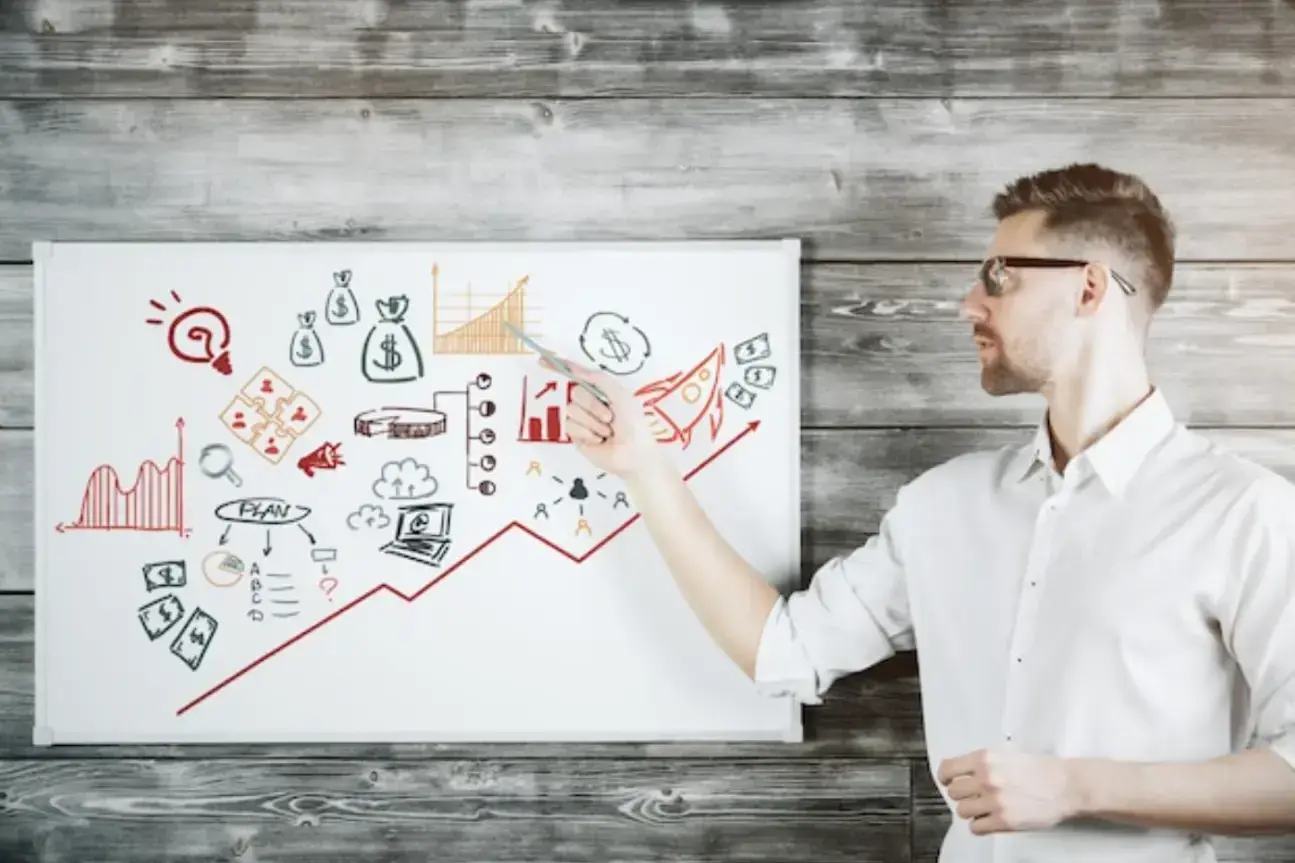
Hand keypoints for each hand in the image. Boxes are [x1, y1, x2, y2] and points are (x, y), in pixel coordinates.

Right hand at [545, 357, 663, 478]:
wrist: (633, 451)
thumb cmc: (633, 422)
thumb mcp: (620, 393)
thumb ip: (598, 378)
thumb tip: (574, 367)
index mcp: (600, 391)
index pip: (576, 375)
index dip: (559, 367)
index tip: (541, 360)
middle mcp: (589, 404)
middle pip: (575, 393)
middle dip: (592, 405)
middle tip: (609, 417)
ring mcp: (581, 420)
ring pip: (571, 410)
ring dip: (592, 421)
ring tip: (607, 432)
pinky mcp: (576, 436)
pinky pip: (570, 425)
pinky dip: (587, 432)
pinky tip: (599, 441)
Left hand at [937, 747, 1082, 834]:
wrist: (1066, 785)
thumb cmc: (1042, 769)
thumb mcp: (1007, 754)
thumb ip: (984, 762)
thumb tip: (963, 770)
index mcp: (985, 759)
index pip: (948, 769)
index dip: (946, 778)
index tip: (947, 782)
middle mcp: (986, 779)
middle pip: (954, 792)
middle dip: (962, 795)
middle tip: (972, 796)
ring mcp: (994, 801)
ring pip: (962, 811)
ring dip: (971, 811)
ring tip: (983, 808)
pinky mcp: (1004, 820)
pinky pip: (976, 828)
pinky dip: (980, 825)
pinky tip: (989, 820)